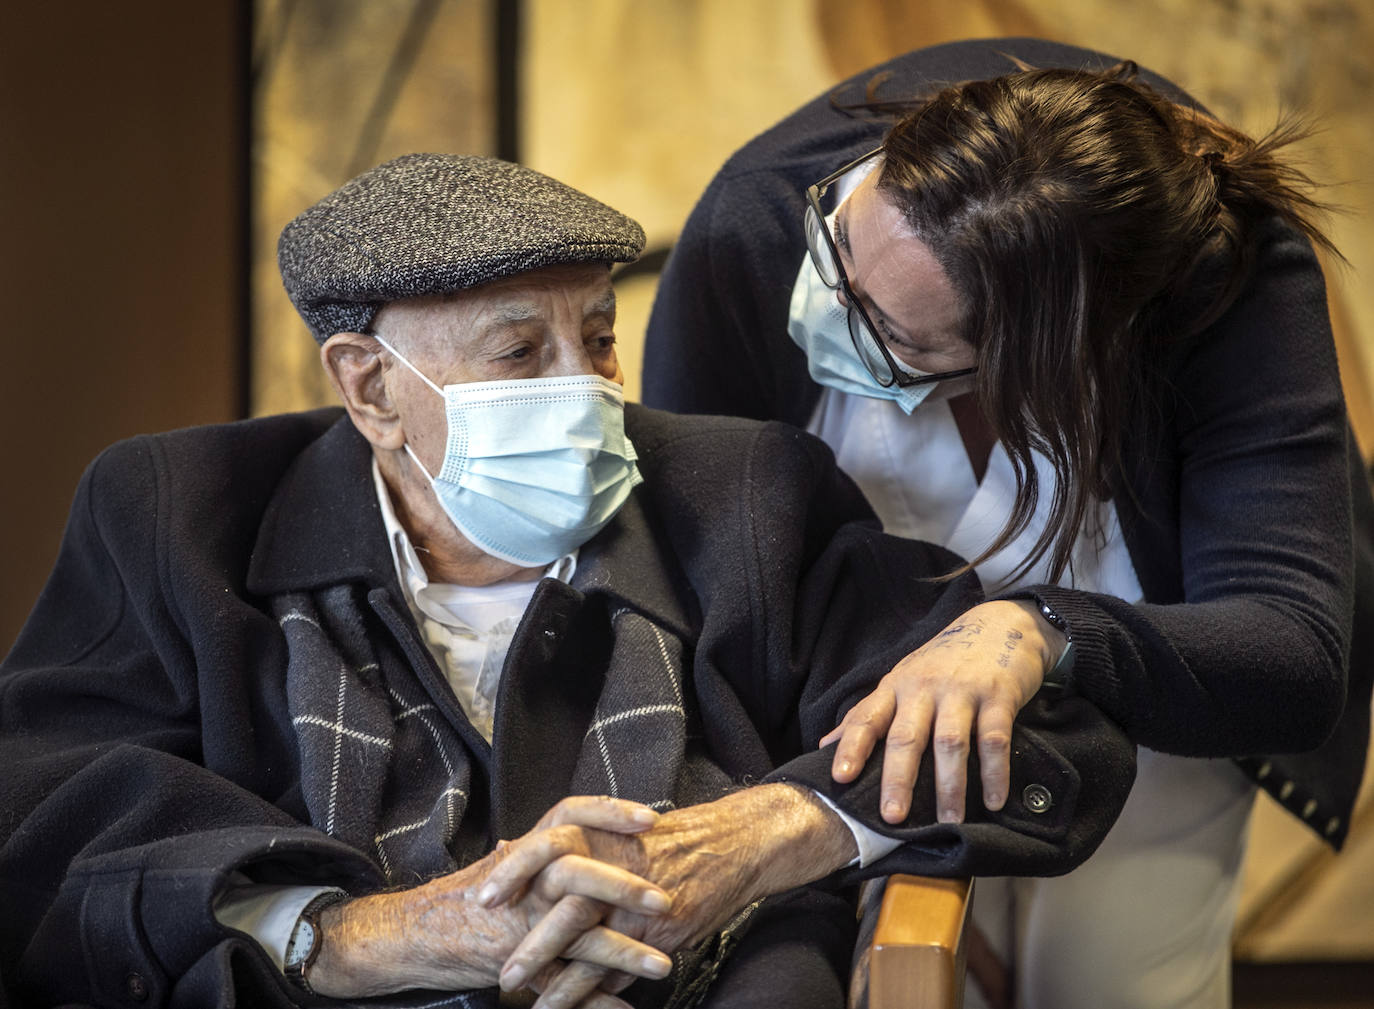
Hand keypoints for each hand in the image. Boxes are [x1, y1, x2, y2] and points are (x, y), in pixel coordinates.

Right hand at [307, 796, 674, 1002]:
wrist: (415, 934)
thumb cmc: (465, 898)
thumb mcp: (506, 865)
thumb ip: (540, 855)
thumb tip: (573, 837)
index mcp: (530, 848)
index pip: (572, 813)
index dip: (610, 811)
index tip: (651, 817)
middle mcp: (526, 879)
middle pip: (580, 870)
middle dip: (625, 887)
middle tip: (665, 901)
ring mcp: (520, 919)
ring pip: (579, 932)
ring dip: (625, 952)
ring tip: (663, 966)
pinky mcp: (514, 958)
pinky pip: (561, 981)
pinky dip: (594, 1000)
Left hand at [481, 783, 858, 1006]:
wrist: (732, 843)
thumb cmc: (667, 837)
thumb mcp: (617, 829)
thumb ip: (575, 845)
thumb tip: (514, 850)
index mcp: (600, 833)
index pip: (547, 847)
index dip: (513, 872)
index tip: (480, 899)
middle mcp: (616, 867)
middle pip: (563, 903)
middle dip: (530, 941)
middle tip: (501, 971)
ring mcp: (639, 903)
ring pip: (591, 945)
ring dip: (558, 979)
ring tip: (529, 1004)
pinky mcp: (661, 931)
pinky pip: (622, 968)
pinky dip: (595, 991)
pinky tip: (572, 1006)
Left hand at [819, 600, 1065, 824]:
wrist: (999, 625)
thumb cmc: (943, 663)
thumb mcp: (900, 681)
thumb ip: (866, 715)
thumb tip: (824, 746)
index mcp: (895, 687)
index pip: (866, 718)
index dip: (851, 748)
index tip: (839, 779)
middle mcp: (923, 688)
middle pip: (907, 736)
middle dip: (898, 779)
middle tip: (892, 818)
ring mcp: (961, 690)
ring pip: (950, 742)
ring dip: (949, 785)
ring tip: (948, 821)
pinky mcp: (997, 695)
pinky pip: (993, 738)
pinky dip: (994, 772)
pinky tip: (994, 801)